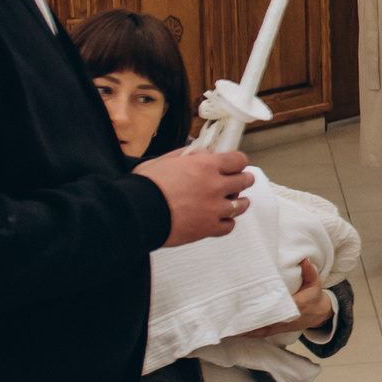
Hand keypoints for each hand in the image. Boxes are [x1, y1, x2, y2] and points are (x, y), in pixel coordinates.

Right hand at [136, 147, 252, 245]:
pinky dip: (227, 222)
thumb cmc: (146, 186)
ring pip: (241, 205)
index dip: (237, 161)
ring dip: (239, 201)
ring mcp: (214, 209)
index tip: (236, 163)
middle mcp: (215, 186)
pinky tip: (222, 219)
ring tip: (235, 201)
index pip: (238, 160)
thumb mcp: (165, 160)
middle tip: (239, 180)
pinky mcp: (208, 228)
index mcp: (206, 166)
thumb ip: (189, 155)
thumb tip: (203, 153)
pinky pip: (229, 226)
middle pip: (244, 180)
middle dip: (243, 179)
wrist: (137, 213)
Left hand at [241, 261, 333, 337]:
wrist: (319, 314)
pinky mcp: (278, 330)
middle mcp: (288, 318)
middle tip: (234, 312)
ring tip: (232, 324)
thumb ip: (309, 272)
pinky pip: (263, 333)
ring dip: (248, 326)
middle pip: (267, 318)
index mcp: (297, 305)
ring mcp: (282, 326)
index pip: (279, 305)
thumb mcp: (315, 283)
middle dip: (251, 316)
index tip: (252, 300)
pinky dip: (252, 333)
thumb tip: (304, 260)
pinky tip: (239, 332)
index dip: (266, 304)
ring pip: (263, 328)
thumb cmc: (314, 297)